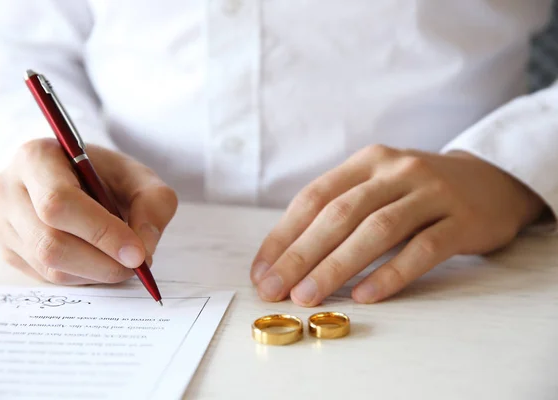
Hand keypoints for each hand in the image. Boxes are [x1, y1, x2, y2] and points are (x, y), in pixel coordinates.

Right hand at [0, 138, 177, 284]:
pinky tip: (99, 261)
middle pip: (49, 242)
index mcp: (35, 157)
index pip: (59, 203)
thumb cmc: (107, 174)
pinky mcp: (7, 250)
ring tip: (122, 261)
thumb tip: (143, 249)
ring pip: (48, 266)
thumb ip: (153, 204)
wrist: (78, 176)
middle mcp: (7, 189)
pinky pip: (45, 278)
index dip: (101, 233)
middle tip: (137, 265)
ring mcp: (1, 223)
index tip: (137, 253)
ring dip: (95, 273)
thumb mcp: (139, 176)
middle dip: (101, 262)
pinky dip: (82, 277)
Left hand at [250, 145, 545, 305]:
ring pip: (377, 230)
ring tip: (308, 296)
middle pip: (340, 213)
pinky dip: (391, 273)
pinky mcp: (462, 219)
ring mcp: (431, 192)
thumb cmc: (417, 192)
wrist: (489, 182)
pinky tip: (365, 295)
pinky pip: (423, 248)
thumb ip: (340, 210)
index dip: (283, 235)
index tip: (262, 271)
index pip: (314, 197)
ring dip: (338, 266)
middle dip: (301, 254)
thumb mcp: (378, 186)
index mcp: (367, 161)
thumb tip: (286, 258)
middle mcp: (396, 170)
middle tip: (275, 289)